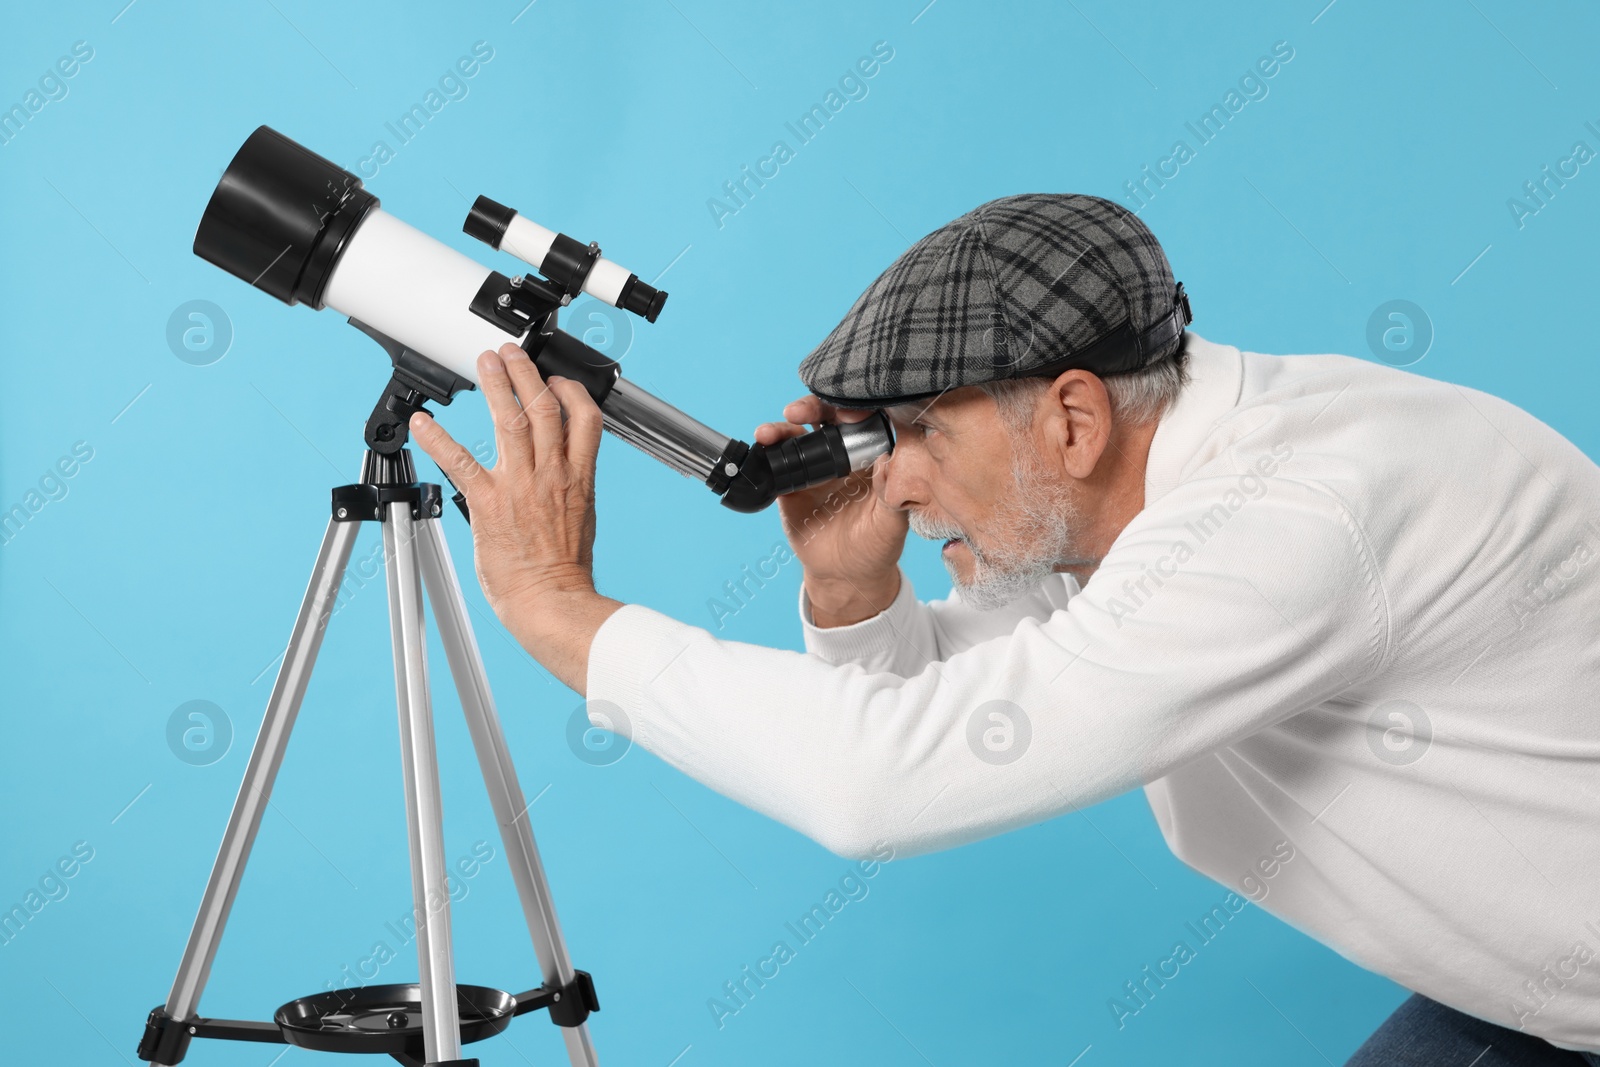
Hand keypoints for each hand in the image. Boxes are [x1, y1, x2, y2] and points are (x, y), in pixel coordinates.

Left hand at [408, 343, 621, 690]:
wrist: (550, 600)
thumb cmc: (564, 569)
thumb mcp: (582, 516)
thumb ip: (570, 484)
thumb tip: (563, 467)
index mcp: (578, 477)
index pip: (584, 418)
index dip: (570, 391)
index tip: (556, 380)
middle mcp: (551, 474)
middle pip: (544, 408)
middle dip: (527, 373)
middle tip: (511, 353)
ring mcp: (520, 485)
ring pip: (510, 421)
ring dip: (496, 386)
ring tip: (485, 363)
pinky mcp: (489, 502)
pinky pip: (461, 462)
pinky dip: (440, 439)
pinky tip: (425, 423)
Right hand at [753, 396, 906, 625]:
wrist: (844, 575)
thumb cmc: (876, 547)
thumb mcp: (891, 525)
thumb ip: (891, 494)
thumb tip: (889, 461)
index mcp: (872, 457)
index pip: (864, 419)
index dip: (854, 407)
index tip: (846, 410)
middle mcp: (843, 455)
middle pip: (827, 418)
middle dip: (812, 408)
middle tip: (799, 411)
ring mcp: (815, 467)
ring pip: (798, 435)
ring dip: (783, 427)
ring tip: (770, 432)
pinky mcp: (791, 483)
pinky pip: (777, 461)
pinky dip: (767, 450)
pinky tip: (761, 444)